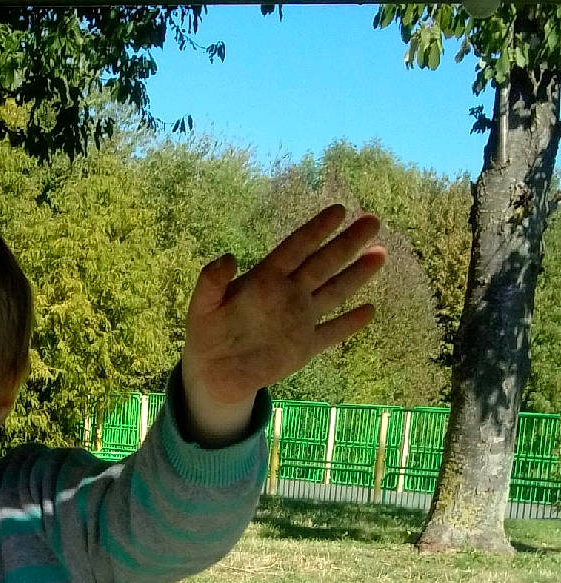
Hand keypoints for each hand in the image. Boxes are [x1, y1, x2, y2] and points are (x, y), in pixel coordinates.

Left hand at [183, 204, 385, 413]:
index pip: (296, 248)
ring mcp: (299, 320)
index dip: (316, 230)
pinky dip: (349, 323)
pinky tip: (370, 311)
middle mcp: (288, 294)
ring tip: (380, 254)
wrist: (214, 372)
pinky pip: (331, 333)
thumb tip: (228, 257)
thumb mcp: (202, 306)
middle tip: (373, 220)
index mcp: (265, 279)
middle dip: (348, 243)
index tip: (339, 210)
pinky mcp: (304, 347)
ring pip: (334, 292)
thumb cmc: (206, 332)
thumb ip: (211, 282)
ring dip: (357, 275)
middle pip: (323, 263)